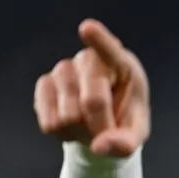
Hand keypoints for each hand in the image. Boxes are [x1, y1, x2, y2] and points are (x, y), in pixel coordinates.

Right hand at [33, 19, 149, 157]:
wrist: (100, 124)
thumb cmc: (124, 122)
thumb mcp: (135, 135)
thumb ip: (125, 144)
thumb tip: (98, 147)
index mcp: (122, 65)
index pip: (110, 50)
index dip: (98, 39)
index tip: (88, 28)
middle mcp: (90, 60)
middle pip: (94, 101)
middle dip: (102, 126)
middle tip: (107, 130)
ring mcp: (64, 70)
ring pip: (69, 115)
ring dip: (82, 132)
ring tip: (89, 124)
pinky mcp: (43, 85)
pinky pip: (50, 122)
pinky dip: (63, 135)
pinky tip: (71, 126)